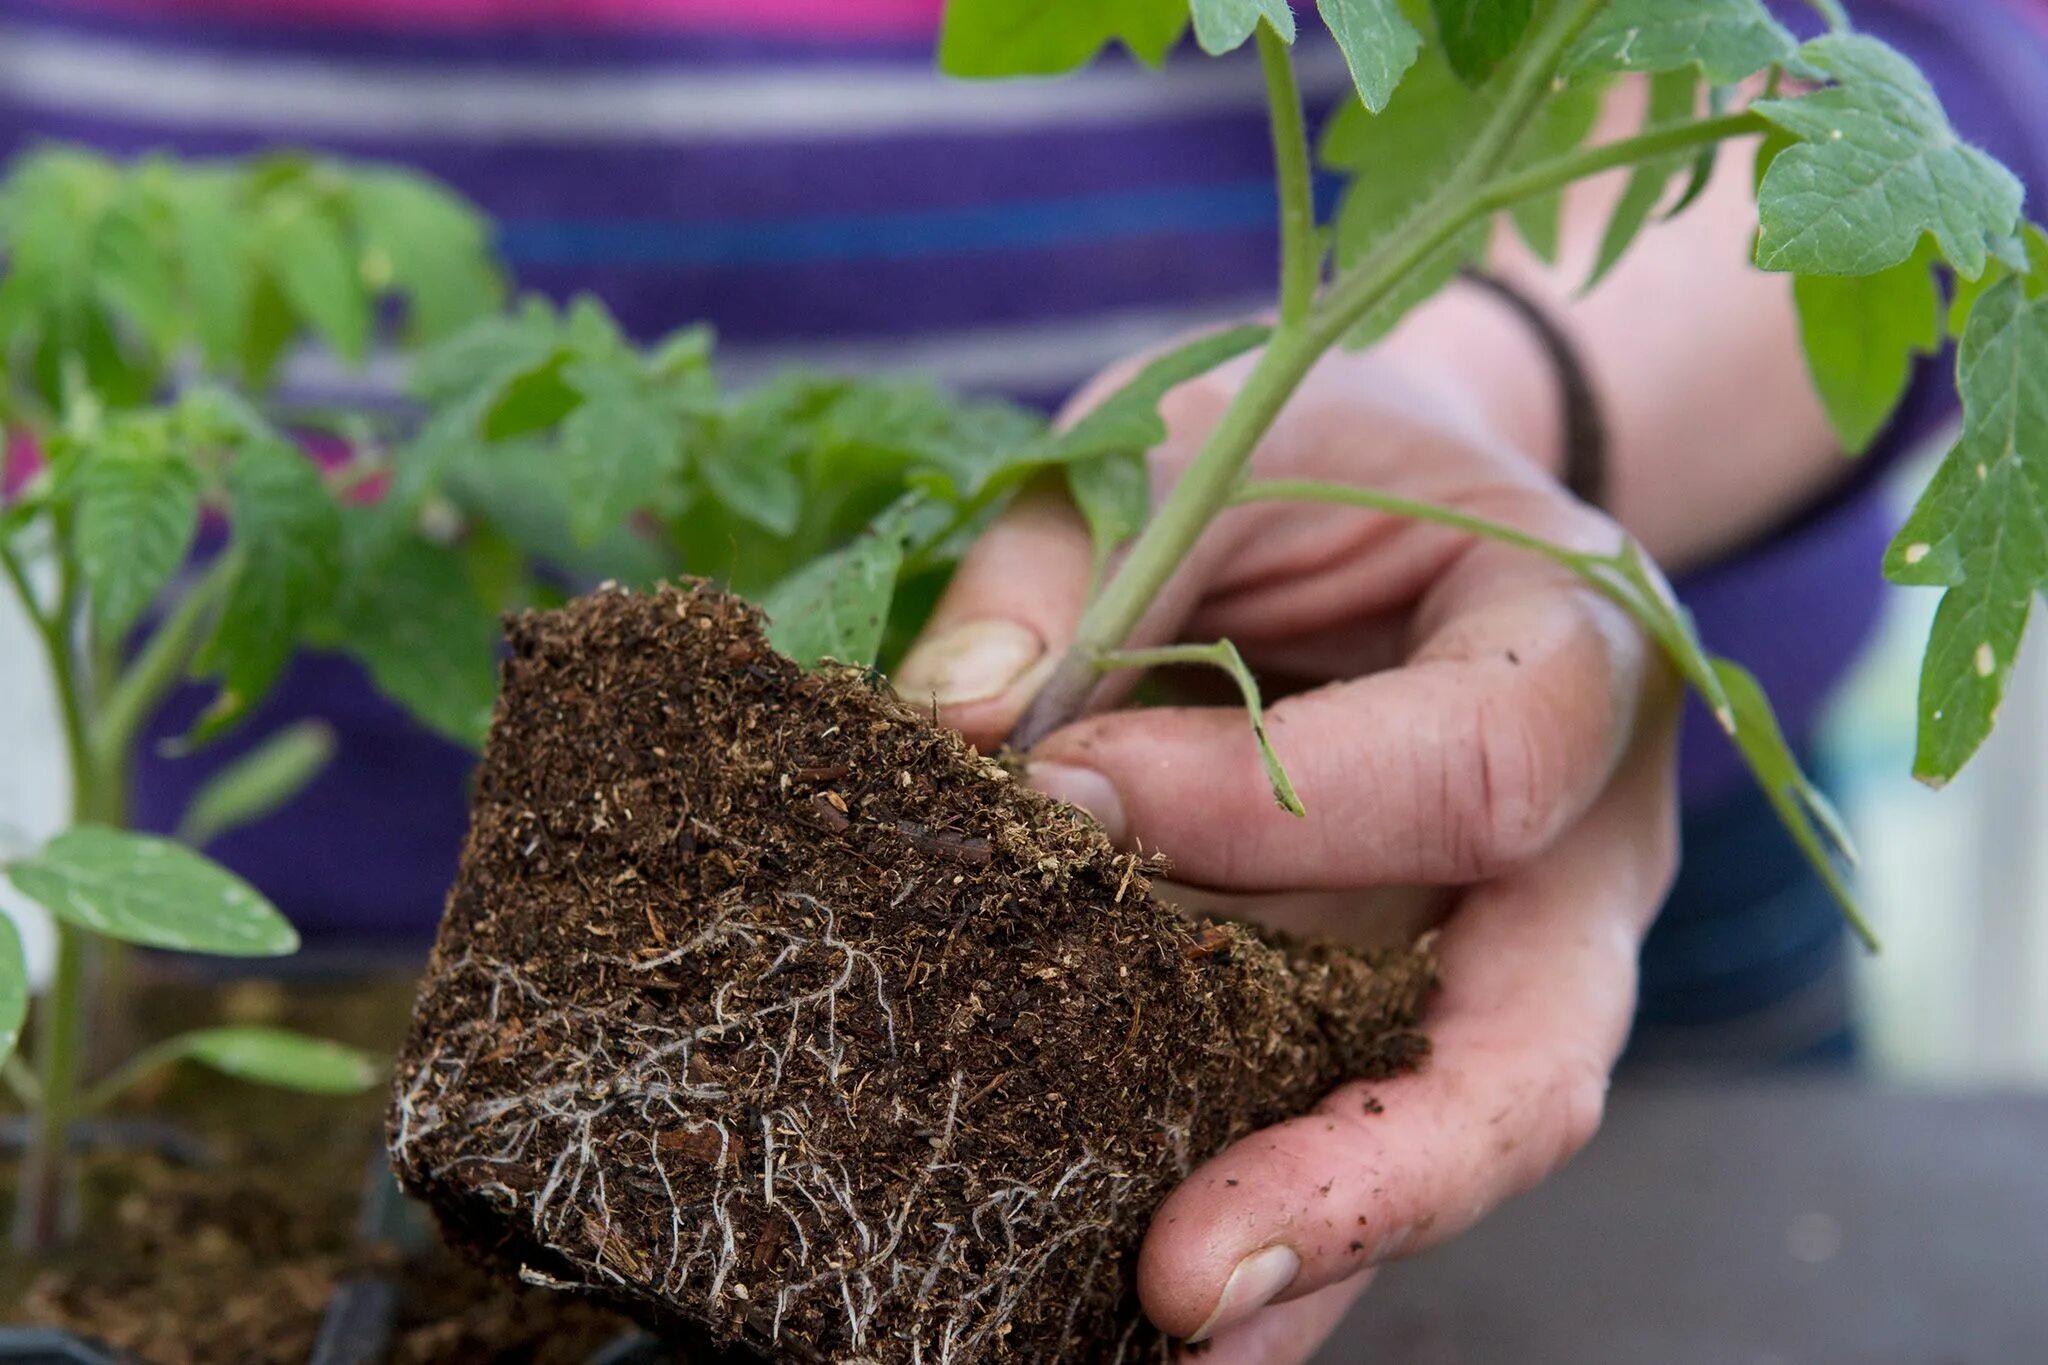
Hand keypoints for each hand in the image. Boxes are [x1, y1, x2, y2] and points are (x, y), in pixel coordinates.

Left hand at [893, 335, 1680, 1361]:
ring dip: (1312, 1255)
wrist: (1387, 499)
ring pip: (1447, 1143)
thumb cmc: (1292, 452)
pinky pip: (1361, 1131)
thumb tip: (956, 725)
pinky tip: (1147, 1309)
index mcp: (1575, 650)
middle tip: (1185, 1280)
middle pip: (1536, 1051)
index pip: (1472, 769)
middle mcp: (1583, 841)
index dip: (1269, 806)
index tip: (1059, 789)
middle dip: (1369, 1175)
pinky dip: (1278, 1225)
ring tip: (1157, 1348)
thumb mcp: (1185, 436)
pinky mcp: (1414, 1010)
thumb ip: (1070, 557)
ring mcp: (1513, 954)